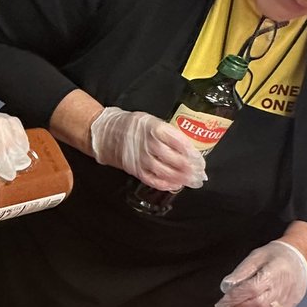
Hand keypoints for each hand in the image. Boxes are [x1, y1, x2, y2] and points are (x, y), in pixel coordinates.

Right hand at [89, 107, 206, 189]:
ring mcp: (141, 158)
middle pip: (175, 159)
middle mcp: (148, 144)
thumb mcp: (151, 120)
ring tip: (191, 181)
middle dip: (190, 168)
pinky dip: (165, 184)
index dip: (192, 153)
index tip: (200, 159)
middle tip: (200, 174)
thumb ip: (168, 132)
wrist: (107, 134)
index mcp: (155, 128)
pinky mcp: (135, 169)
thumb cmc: (132, 126)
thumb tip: (188, 146)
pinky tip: (175, 185)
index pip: (179, 142)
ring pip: (165, 171)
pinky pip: (152, 180)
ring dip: (181, 178)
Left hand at [215, 241, 306, 306]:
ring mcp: (287, 298)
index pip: (250, 290)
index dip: (233, 298)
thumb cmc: (277, 256)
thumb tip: (226, 285)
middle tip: (225, 306)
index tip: (221, 303)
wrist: (298, 258)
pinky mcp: (289, 305)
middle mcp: (281, 287)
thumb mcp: (255, 257)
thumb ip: (240, 272)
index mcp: (272, 273)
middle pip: (256, 303)